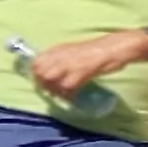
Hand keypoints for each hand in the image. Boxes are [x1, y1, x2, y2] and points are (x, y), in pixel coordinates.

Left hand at [30, 32, 147, 98]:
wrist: (112, 48)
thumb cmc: (93, 50)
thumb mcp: (70, 50)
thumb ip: (56, 58)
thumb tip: (45, 70)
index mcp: (56, 49)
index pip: (35, 62)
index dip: (35, 74)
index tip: (41, 82)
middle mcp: (59, 55)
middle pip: (40, 73)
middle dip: (43, 84)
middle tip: (51, 92)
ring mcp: (69, 64)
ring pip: (50, 80)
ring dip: (54, 91)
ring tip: (61, 96)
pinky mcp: (80, 72)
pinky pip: (67, 87)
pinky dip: (68, 95)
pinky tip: (72, 98)